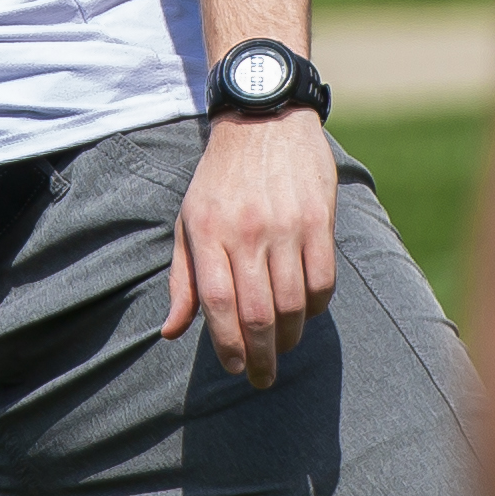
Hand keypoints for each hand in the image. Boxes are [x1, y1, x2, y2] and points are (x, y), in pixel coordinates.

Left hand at [164, 108, 340, 384]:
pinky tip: (305, 314)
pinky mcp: (318, 220)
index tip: (233, 368)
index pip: (216, 303)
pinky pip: (322, 280)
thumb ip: (182, 278)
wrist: (264, 117)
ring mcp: (285, 226)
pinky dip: (315, 308)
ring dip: (289, 337)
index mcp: (207, 231)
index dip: (226, 344)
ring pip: (292, 303)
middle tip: (262, 378)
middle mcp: (246, 231)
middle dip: (260, 356)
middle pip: (257, 312)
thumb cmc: (220, 178)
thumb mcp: (188, 220)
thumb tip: (172, 332)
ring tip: (282, 349)